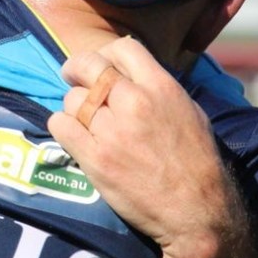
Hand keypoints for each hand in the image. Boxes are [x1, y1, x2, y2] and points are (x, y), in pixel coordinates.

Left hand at [47, 36, 238, 257]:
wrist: (196, 211)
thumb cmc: (197, 163)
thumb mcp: (189, 111)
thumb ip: (159, 88)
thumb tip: (133, 74)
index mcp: (160, 88)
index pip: (123, 47)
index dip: (106, 53)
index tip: (101, 65)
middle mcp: (134, 103)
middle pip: (88, 65)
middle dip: (76, 68)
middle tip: (73, 77)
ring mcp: (111, 131)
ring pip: (72, 98)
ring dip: (74, 107)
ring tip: (85, 121)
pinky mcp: (94, 158)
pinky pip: (60, 125)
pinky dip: (61, 125)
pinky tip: (72, 134)